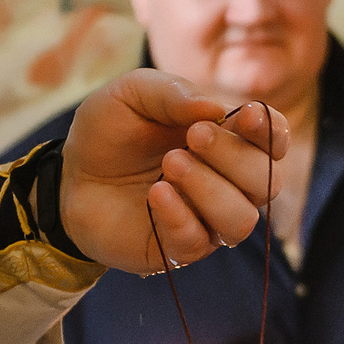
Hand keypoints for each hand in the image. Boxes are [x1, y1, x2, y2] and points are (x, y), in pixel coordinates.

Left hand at [60, 73, 287, 273]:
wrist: (68, 176)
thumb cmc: (109, 133)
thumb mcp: (132, 94)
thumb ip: (173, 93)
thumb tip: (216, 109)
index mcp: (227, 140)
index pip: (274, 141)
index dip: (272, 132)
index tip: (246, 118)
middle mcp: (227, 183)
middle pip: (266, 181)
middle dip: (234, 157)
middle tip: (192, 137)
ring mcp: (206, 219)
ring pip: (242, 220)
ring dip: (211, 190)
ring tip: (170, 166)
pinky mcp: (179, 249)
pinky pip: (199, 242)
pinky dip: (180, 215)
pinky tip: (155, 194)